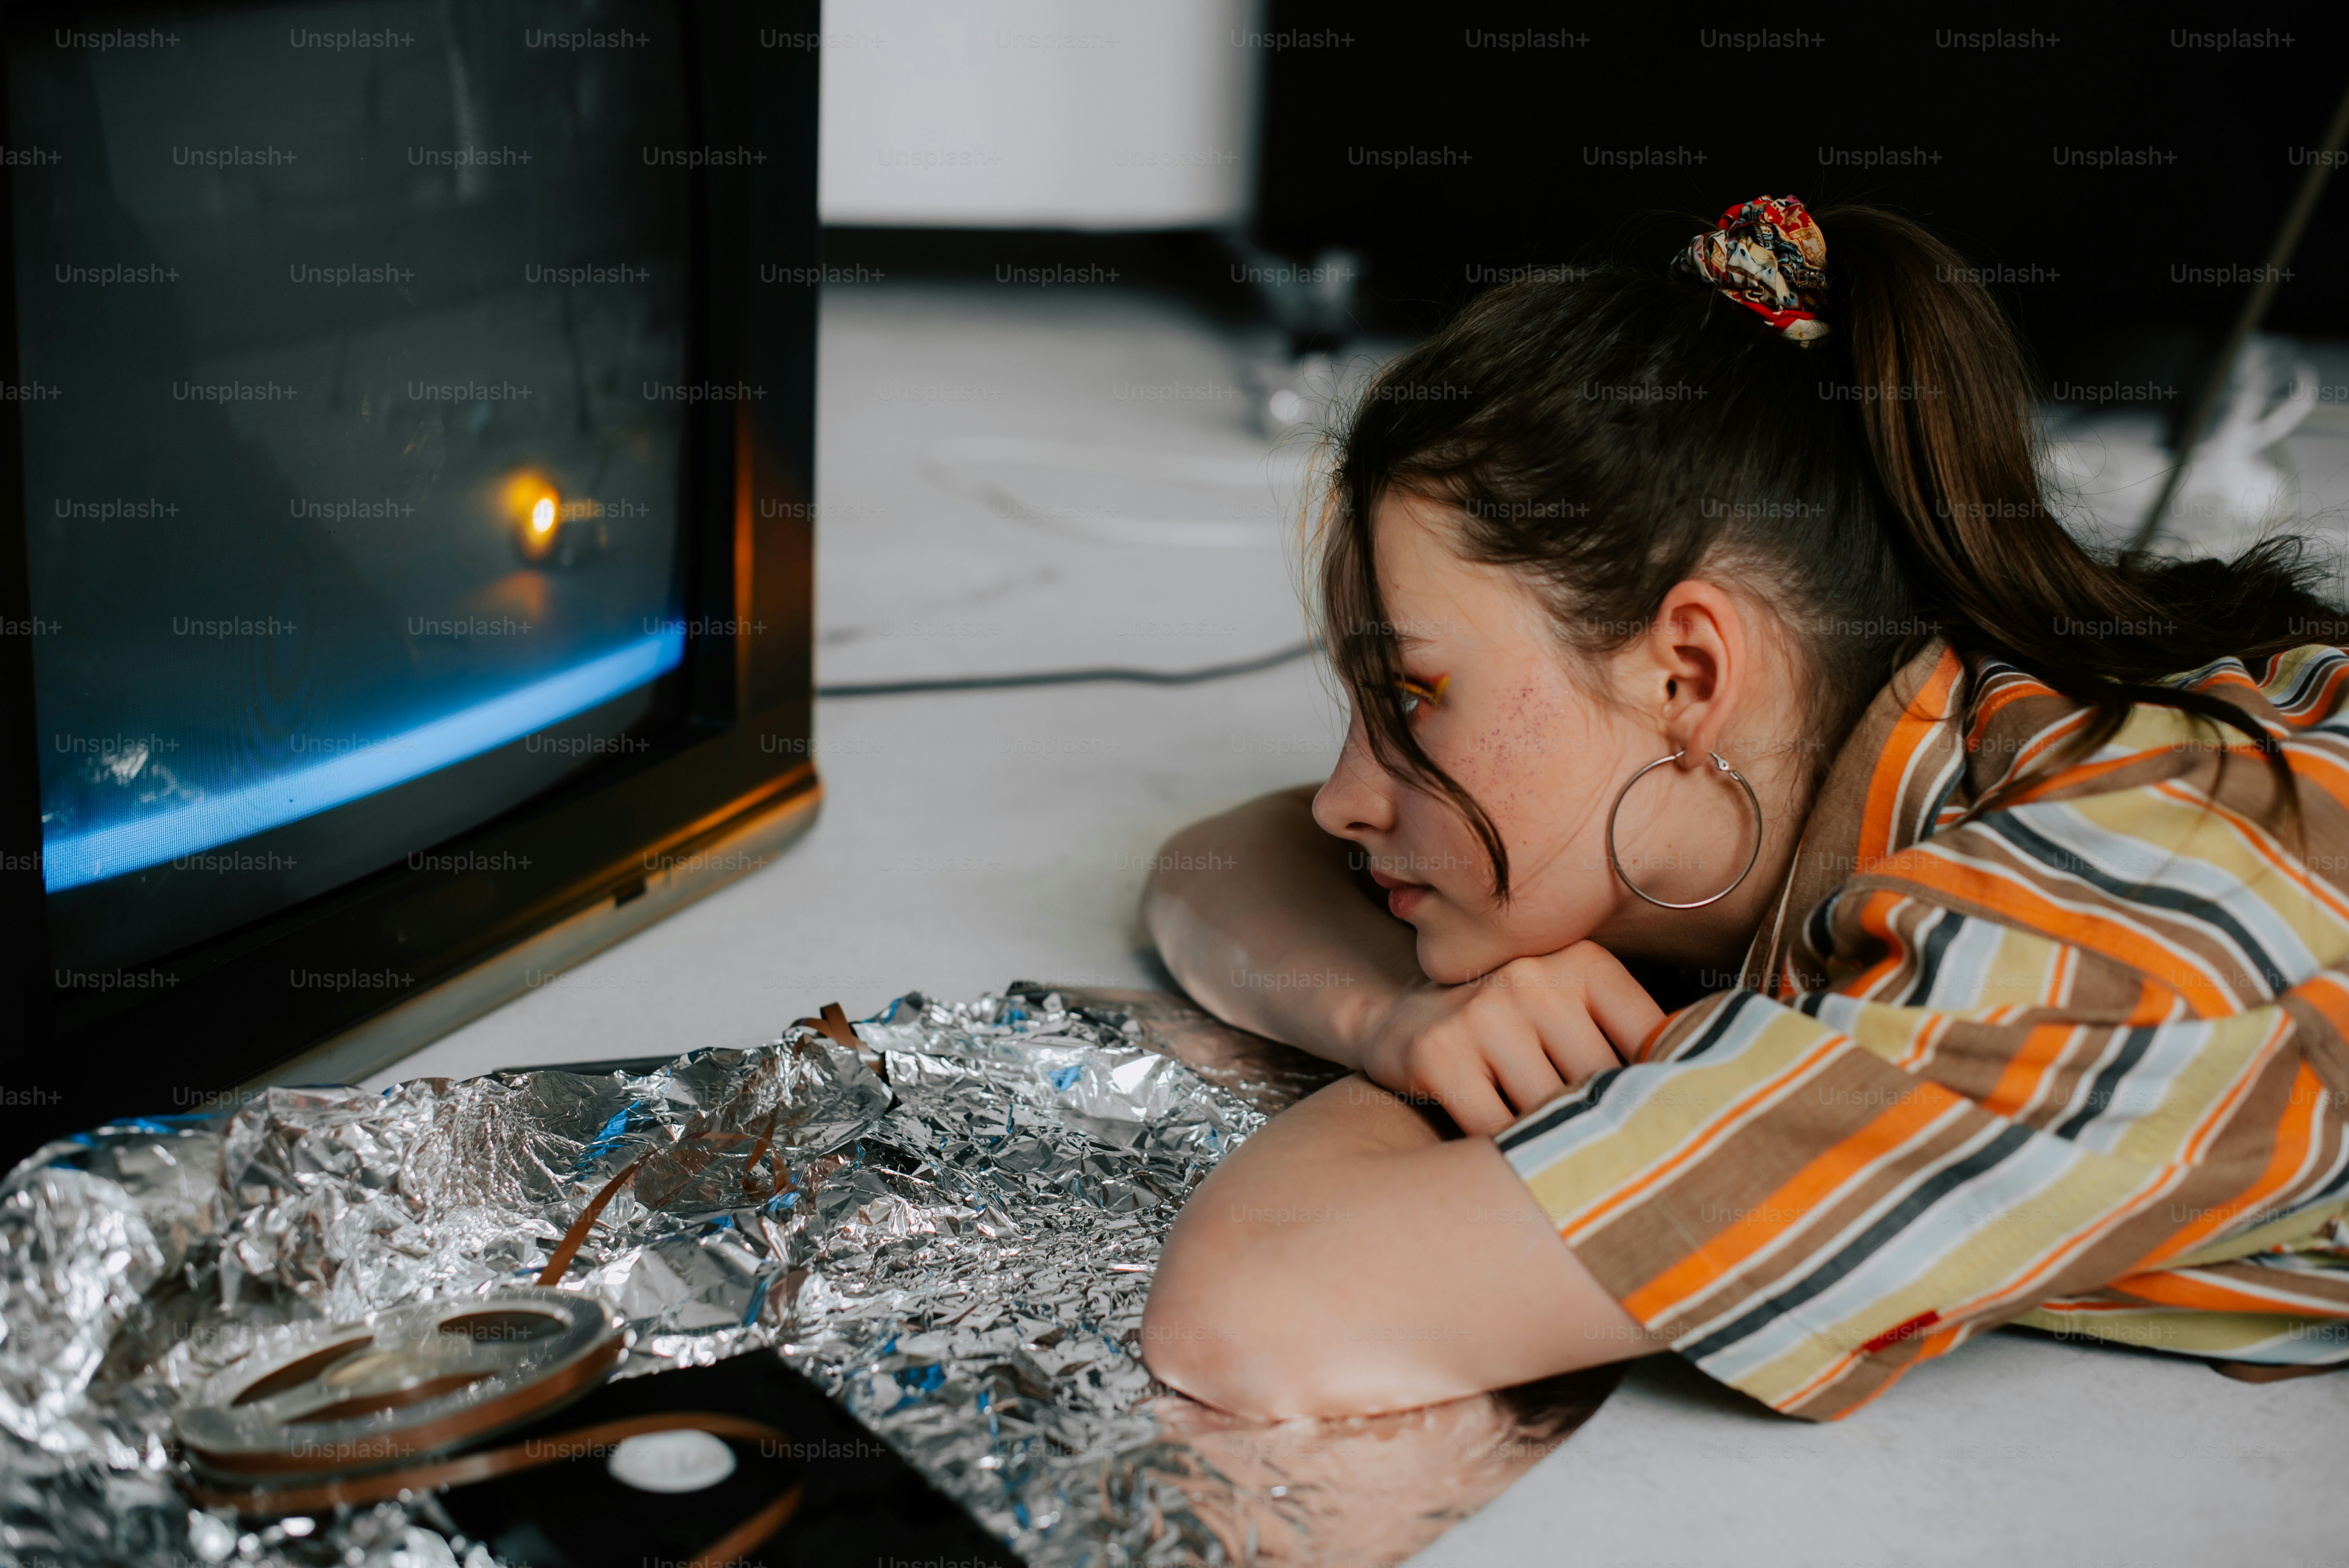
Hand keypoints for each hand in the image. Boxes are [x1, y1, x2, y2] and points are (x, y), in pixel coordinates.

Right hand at [1356, 942, 1666, 1136]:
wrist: (1400, 1018)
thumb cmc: (1510, 1030)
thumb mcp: (1572, 1012)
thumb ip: (1629, 1043)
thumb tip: (1711, 1102)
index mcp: (1584, 963)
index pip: (1652, 1040)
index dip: (1668, 1091)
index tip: (1684, 1129)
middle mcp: (1533, 978)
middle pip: (1602, 1084)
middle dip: (1610, 1127)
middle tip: (1623, 1164)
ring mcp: (1483, 1015)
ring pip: (1551, 1113)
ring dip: (1558, 1145)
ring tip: (1563, 1161)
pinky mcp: (1438, 1055)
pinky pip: (1496, 1131)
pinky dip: (1507, 1152)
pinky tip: (1510, 1155)